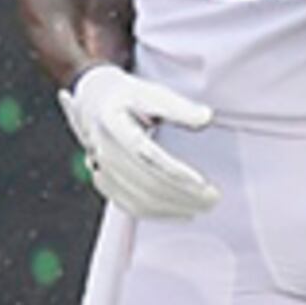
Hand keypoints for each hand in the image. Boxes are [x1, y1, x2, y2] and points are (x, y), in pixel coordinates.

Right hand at [59, 65, 218, 217]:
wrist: (92, 102)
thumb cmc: (124, 95)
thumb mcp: (148, 91)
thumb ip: (176, 106)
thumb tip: (205, 117)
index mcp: (114, 125)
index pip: (147, 155)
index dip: (174, 171)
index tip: (201, 182)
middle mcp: (104, 150)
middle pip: (146, 182)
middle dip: (182, 194)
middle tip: (213, 198)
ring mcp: (102, 170)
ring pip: (140, 199)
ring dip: (174, 207)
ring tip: (203, 206)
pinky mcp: (106, 183)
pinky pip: (131, 206)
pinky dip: (158, 213)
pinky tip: (181, 213)